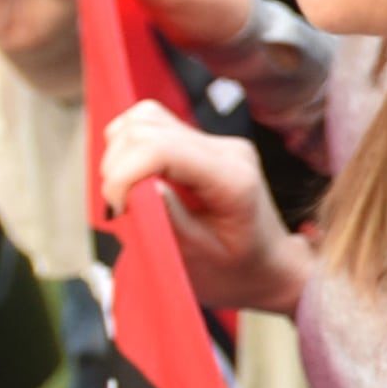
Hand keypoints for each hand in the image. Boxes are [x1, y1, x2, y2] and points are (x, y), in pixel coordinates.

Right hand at [99, 98, 310, 310]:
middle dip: (118, 168)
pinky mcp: (201, 140)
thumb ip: (171, 219)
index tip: (118, 209)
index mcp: (232, 179)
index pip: (161, 150)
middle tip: (123, 207)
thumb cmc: (238, 269)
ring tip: (129, 194)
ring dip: (120, 155)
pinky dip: (130, 146)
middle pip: (145, 129)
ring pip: (143, 119)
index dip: (125, 174)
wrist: (269, 263)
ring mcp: (215, 140)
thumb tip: (140, 187)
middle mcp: (226, 149)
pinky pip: (151, 123)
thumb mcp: (201, 257)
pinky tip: (136, 178)